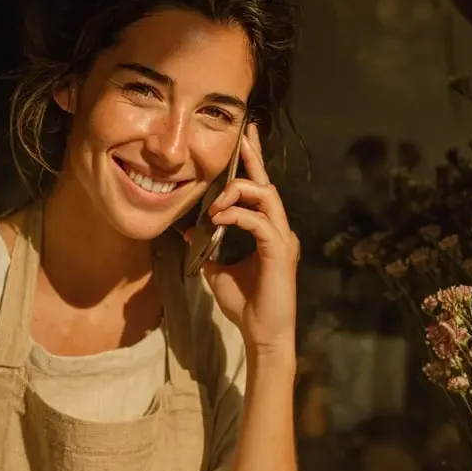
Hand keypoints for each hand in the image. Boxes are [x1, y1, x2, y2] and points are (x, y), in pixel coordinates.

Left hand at [200, 123, 299, 358]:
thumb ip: (207, 247)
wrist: (262, 335)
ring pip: (267, 197)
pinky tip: (219, 219)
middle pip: (267, 185)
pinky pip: (260, 222)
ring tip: (215, 202)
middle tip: (241, 136)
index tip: (243, 140)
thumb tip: (189, 230)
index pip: (259, 192)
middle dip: (253, 159)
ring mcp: (283, 240)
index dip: (252, 165)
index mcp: (268, 233)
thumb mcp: (217, 271)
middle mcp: (279, 231)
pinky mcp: (280, 252)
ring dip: (237, 192)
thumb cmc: (245, 305)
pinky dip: (237, 216)